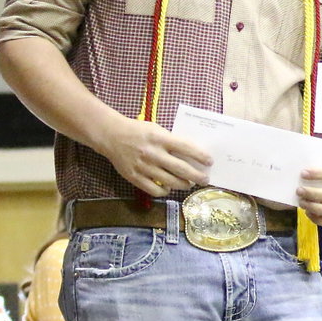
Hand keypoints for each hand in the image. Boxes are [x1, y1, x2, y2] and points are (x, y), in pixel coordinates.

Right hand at [95, 116, 211, 197]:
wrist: (112, 136)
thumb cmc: (138, 131)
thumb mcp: (156, 130)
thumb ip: (171, 141)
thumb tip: (192, 155)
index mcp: (160, 138)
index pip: (186, 148)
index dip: (200, 156)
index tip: (209, 162)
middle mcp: (153, 153)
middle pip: (181, 169)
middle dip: (197, 176)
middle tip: (205, 179)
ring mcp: (144, 167)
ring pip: (170, 182)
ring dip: (183, 185)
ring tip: (189, 184)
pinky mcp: (135, 177)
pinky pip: (155, 190)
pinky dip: (165, 191)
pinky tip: (169, 188)